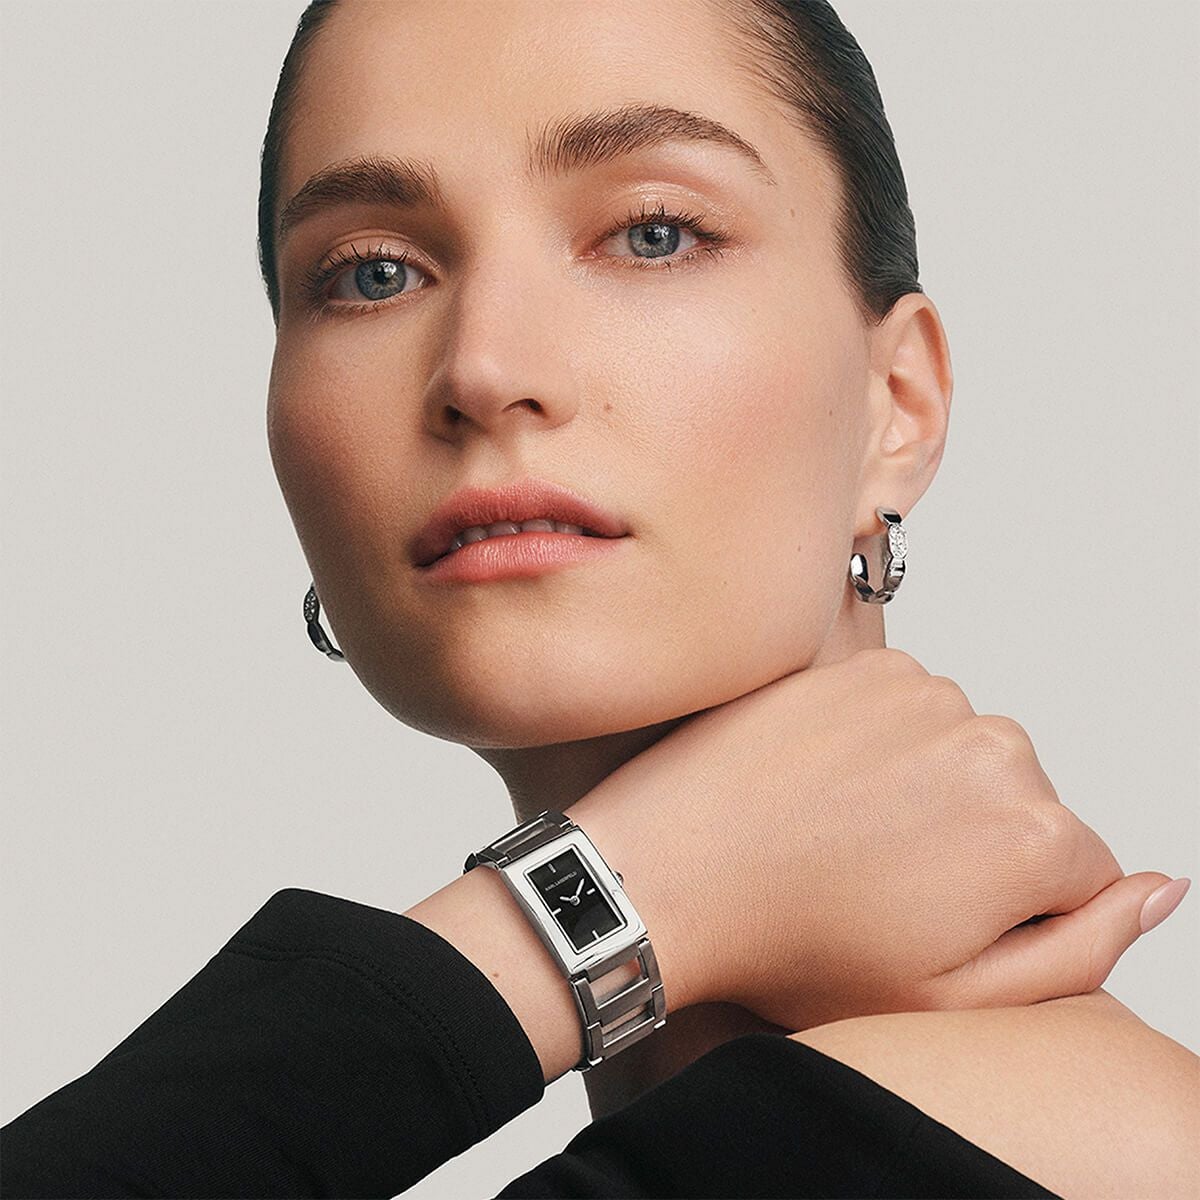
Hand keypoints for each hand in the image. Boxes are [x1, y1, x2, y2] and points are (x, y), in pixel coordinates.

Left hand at [567, 648, 1176, 1032]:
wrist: (671, 869)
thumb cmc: (797, 944)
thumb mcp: (954, 995)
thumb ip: (1085, 946)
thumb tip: (1162, 887)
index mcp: (1031, 832)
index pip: (1083, 872)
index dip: (1012, 910)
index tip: (934, 919)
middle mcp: (993, 744)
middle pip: (1029, 805)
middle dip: (976, 847)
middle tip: (882, 883)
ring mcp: (926, 694)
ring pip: (969, 756)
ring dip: (929, 791)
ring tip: (847, 834)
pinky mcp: (867, 665)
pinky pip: (914, 711)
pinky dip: (886, 744)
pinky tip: (829, 785)